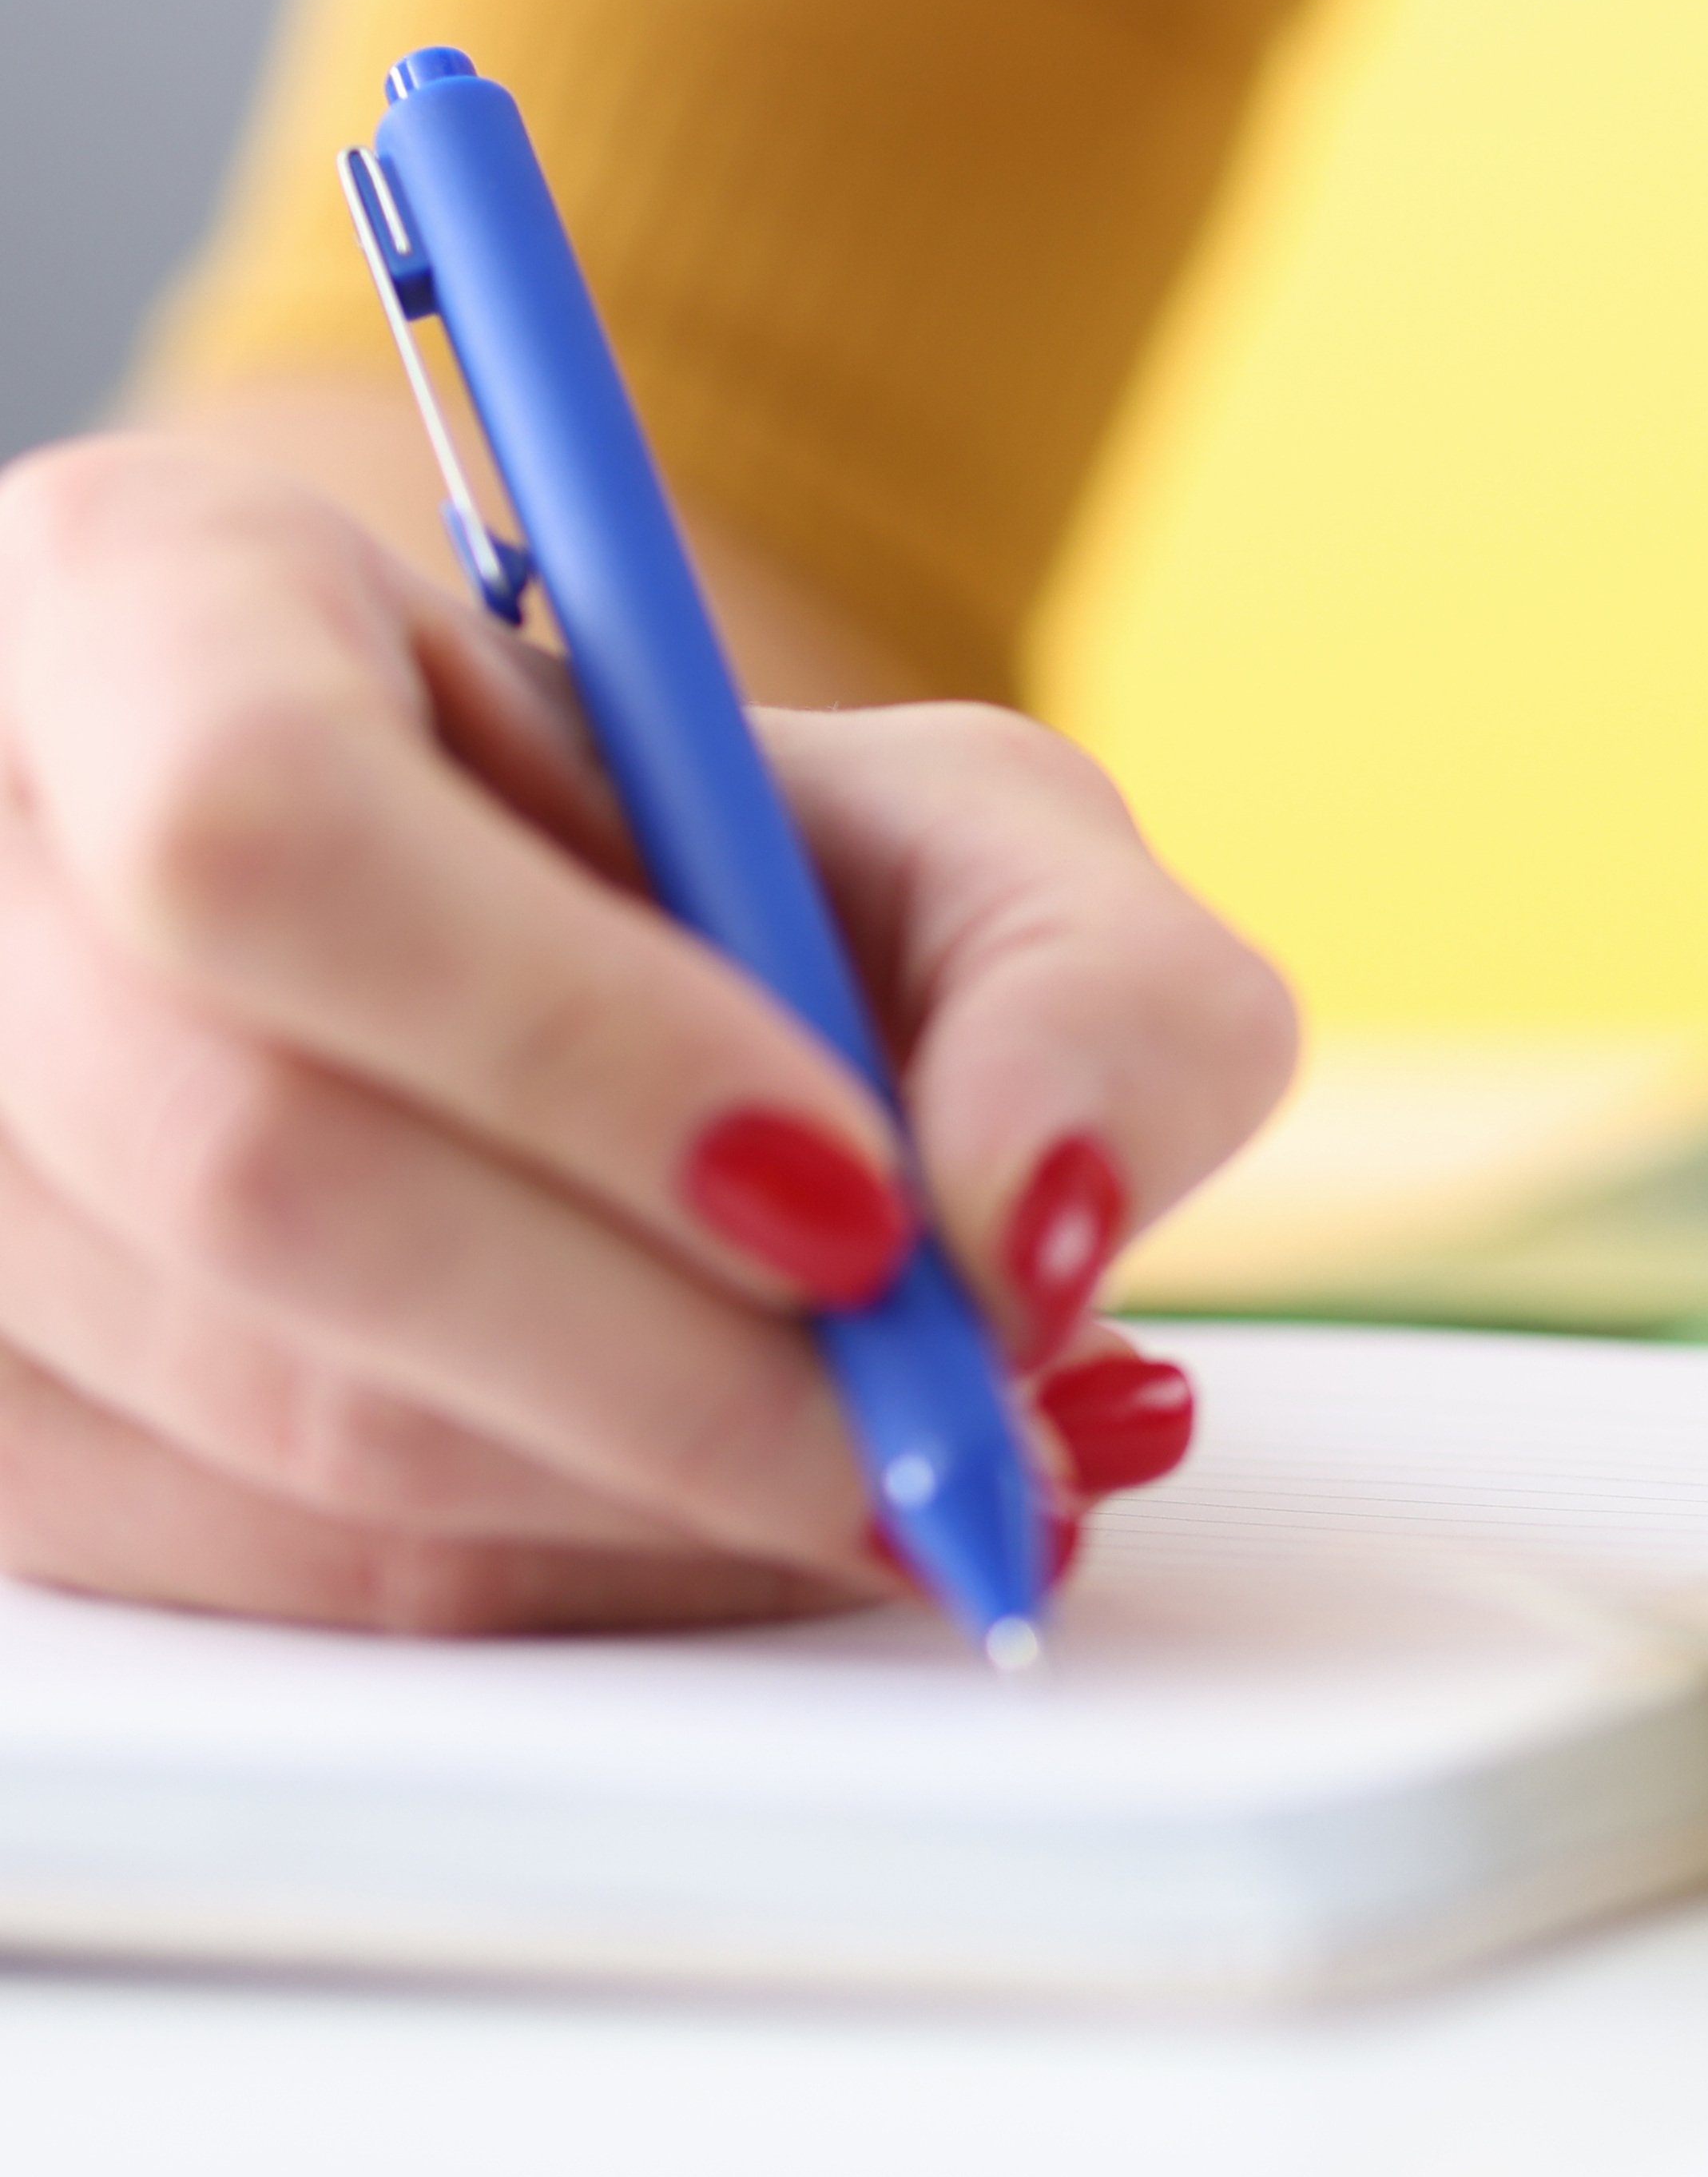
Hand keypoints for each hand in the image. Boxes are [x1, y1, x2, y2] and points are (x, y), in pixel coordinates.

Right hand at [0, 433, 1295, 1630]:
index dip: (565, 1043)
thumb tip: (1041, 1233)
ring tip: (913, 1470)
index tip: (859, 1201)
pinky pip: (255, 1569)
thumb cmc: (732, 869)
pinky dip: (555, 1576)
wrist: (561, 973)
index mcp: (143, 600)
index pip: (260, 832)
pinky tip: (739, 1515)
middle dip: (664, 1355)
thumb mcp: (978, 837)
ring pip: (257, 1413)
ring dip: (645, 1492)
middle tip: (961, 1429)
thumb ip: (1095, 992)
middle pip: (253, 1166)